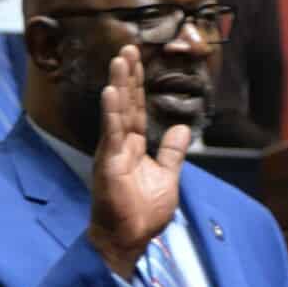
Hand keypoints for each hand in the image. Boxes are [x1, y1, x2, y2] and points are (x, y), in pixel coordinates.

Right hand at [88, 46, 188, 279]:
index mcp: (133, 146)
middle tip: (127, 48)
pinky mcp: (109, 163)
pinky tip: (111, 91)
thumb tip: (179, 128)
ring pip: (117, 112)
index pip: (135, 109)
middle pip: (125, 104)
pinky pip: (111, 132)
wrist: (128, 238)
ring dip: (118, 84)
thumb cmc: (142, 213)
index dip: (136, 85)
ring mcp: (112, 152)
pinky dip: (111, 111)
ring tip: (119, 60)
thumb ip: (170, 152)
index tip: (136, 61)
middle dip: (127, 75)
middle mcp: (119, 144)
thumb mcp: (166, 177)